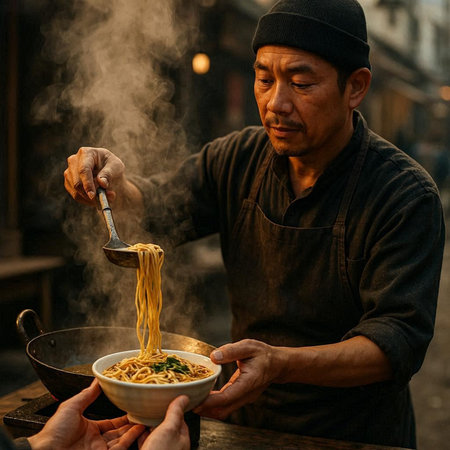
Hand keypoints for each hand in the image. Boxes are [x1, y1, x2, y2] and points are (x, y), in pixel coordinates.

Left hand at [28, 379, 144, 448]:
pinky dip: (131, 439)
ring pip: (122, 439)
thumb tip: (97, 380)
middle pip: (119, 432)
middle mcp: (95, 441)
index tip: (132, 407)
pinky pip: (121, 447)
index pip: (110, 423)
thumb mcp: (72, 407)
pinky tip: (139, 429)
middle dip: (131, 423)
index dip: (121, 417)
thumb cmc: (54, 432)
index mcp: (88, 429)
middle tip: (143, 412)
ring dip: (134, 430)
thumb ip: (87, 395)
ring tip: (146, 418)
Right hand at [64, 146, 125, 205]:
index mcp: (86, 153)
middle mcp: (74, 160)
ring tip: (106, 196)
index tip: (93, 195)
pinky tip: (98, 198)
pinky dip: (88, 200)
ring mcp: (69, 171)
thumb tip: (102, 183)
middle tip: (105, 199)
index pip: (83, 170)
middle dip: (90, 193)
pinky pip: (76, 196)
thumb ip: (109, 174)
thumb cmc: (112, 166)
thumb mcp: (116, 167)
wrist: (109, 172)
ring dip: (91, 198)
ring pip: (76, 190)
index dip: (87, 183)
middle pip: (77, 182)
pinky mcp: (69, 182)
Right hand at [137, 395, 189, 449]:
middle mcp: (172, 445)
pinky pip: (145, 439)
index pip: (181, 418)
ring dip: (149, 423)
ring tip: (143, 413)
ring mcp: (160, 449)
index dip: (174, 408)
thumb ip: (175, 413)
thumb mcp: (169, 429)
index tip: (168, 399)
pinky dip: (140, 432)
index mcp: (182, 439)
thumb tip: (184, 398)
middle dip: (159, 415)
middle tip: (153, 405)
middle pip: (166, 425)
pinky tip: (136, 428)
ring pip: (155, 432)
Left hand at [194, 339, 280, 419]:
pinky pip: (226, 405)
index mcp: (248, 383)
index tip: (196, 401)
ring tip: (193, 400)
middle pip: (223, 409)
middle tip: (189, 402)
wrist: (277, 364)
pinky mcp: (241, 397)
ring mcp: (244, 398)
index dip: (210, 401)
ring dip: (209, 408)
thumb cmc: (264, 354)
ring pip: (224, 410)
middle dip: (205, 409)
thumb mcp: (248, 346)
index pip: (227, 397)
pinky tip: (204, 397)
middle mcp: (246, 395)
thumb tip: (213, 357)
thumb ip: (231, 351)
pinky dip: (214, 404)